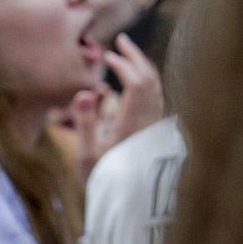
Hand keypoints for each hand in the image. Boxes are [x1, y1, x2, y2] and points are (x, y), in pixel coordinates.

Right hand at [71, 34, 164, 182]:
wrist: (126, 202)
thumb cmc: (101, 178)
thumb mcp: (86, 153)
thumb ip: (85, 120)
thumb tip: (87, 90)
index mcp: (132, 124)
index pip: (136, 83)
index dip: (124, 65)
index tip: (108, 56)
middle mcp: (149, 121)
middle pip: (151, 79)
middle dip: (136, 58)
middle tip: (121, 41)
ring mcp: (154, 126)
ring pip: (156, 87)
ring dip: (142, 68)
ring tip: (125, 55)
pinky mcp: (154, 130)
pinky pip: (155, 97)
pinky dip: (146, 82)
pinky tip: (133, 80)